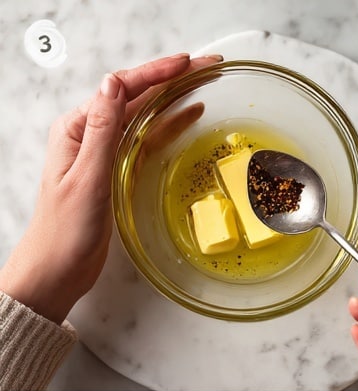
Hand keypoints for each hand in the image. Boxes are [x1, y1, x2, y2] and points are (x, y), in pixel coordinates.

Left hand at [0, 54, 219, 323]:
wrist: (57, 269)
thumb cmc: (65, 230)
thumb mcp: (88, 178)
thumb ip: (102, 130)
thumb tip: (114, 84)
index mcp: (77, 129)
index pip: (121, 89)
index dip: (156, 73)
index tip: (188, 63)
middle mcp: (90, 134)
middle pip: (136, 96)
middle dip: (172, 78)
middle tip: (208, 68)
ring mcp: (104, 152)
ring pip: (144, 114)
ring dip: (173, 97)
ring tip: (205, 84)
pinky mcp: (116, 172)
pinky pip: (146, 138)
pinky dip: (168, 124)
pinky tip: (187, 116)